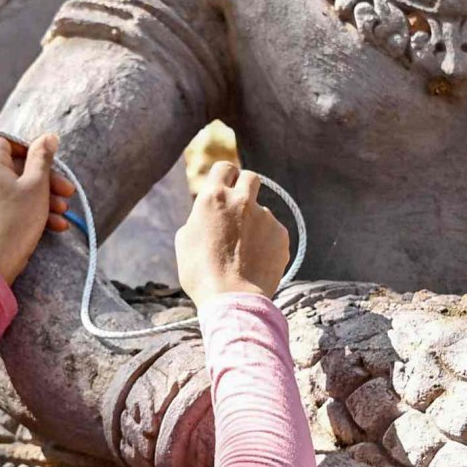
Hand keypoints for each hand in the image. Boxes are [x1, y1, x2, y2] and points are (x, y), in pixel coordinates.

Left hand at [0, 133, 79, 282]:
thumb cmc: (17, 220)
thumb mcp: (36, 185)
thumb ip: (42, 157)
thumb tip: (48, 137)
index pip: (7, 141)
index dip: (30, 147)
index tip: (49, 159)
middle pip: (17, 167)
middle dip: (46, 179)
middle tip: (67, 190)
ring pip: (17, 187)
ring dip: (43, 197)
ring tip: (64, 211)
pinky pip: (11, 203)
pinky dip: (31, 209)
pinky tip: (55, 224)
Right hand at [173, 159, 291, 304]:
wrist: (232, 299)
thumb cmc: (201, 273)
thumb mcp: (185, 240)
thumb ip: (199, 217)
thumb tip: (207, 212)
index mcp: (213, 197)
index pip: (224, 167)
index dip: (224, 177)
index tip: (224, 187)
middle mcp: (241, 201)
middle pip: (250, 177)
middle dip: (245, 188)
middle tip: (239, 208)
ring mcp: (265, 217)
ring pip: (262, 210)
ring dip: (254, 222)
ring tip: (244, 251)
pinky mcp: (281, 234)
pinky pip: (273, 231)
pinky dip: (266, 241)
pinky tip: (256, 260)